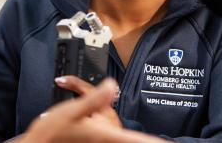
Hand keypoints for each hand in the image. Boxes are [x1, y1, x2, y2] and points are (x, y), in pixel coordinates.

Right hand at [13, 78, 166, 142]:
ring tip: (156, 139)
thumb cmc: (53, 132)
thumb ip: (94, 98)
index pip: (136, 140)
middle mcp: (106, 140)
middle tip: (168, 142)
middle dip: (149, 142)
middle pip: (134, 142)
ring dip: (138, 140)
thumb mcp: (73, 110)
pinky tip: (126, 136)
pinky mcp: (95, 141)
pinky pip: (115, 141)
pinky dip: (127, 139)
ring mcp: (100, 142)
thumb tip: (112, 85)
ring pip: (124, 141)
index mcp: (104, 134)